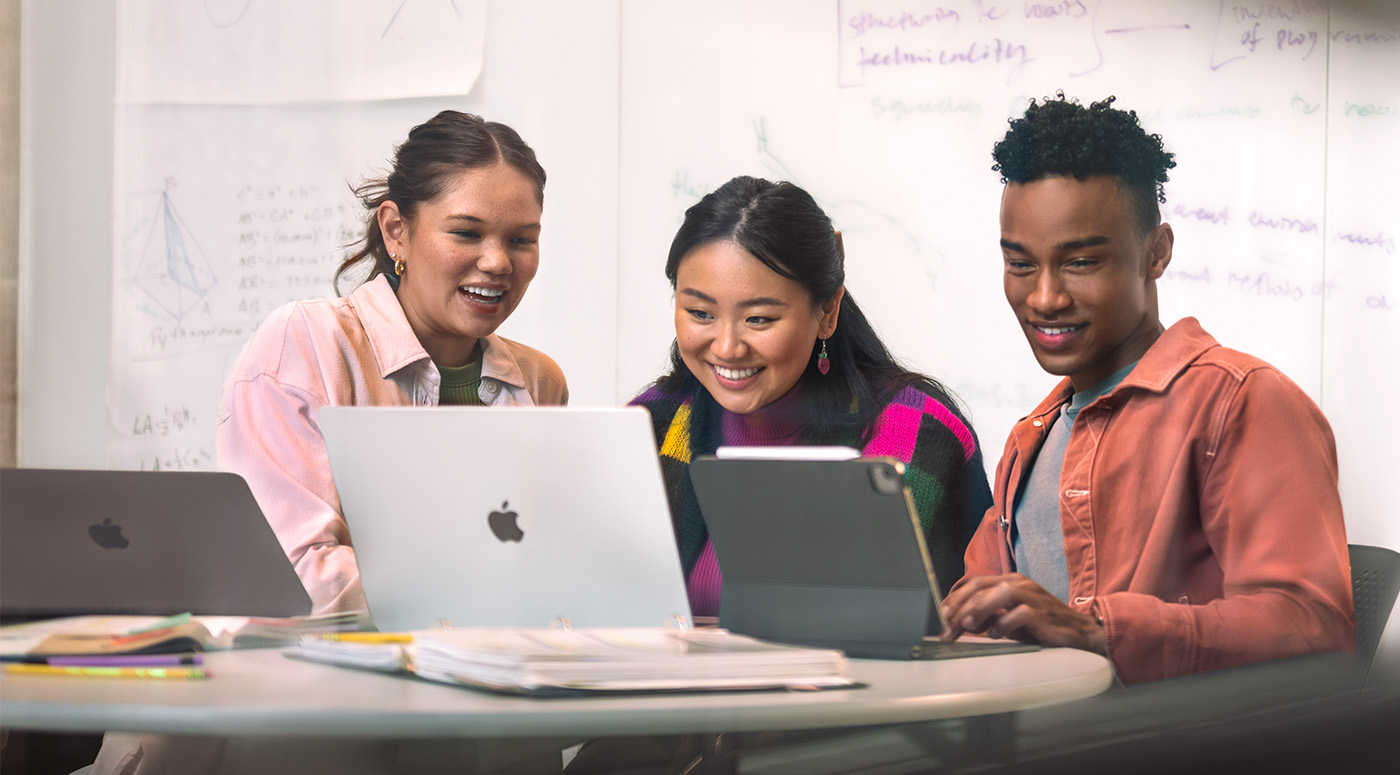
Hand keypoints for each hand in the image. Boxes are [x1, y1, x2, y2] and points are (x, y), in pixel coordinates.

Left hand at [939, 574, 1107, 654]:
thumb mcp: (1009, 619)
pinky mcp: (1042, 613)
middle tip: (948, 625)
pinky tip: (995, 634)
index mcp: (1010, 581)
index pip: (975, 583)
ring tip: (967, 626)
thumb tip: (960, 623)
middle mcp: (1019, 584)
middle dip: (960, 606)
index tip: (942, 615)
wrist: (1078, 633)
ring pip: (999, 593)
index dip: (955, 598)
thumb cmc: (1041, 626)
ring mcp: (1032, 596)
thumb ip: (987, 616)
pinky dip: (1003, 624)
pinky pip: (1020, 614)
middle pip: (981, 587)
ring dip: (979, 610)